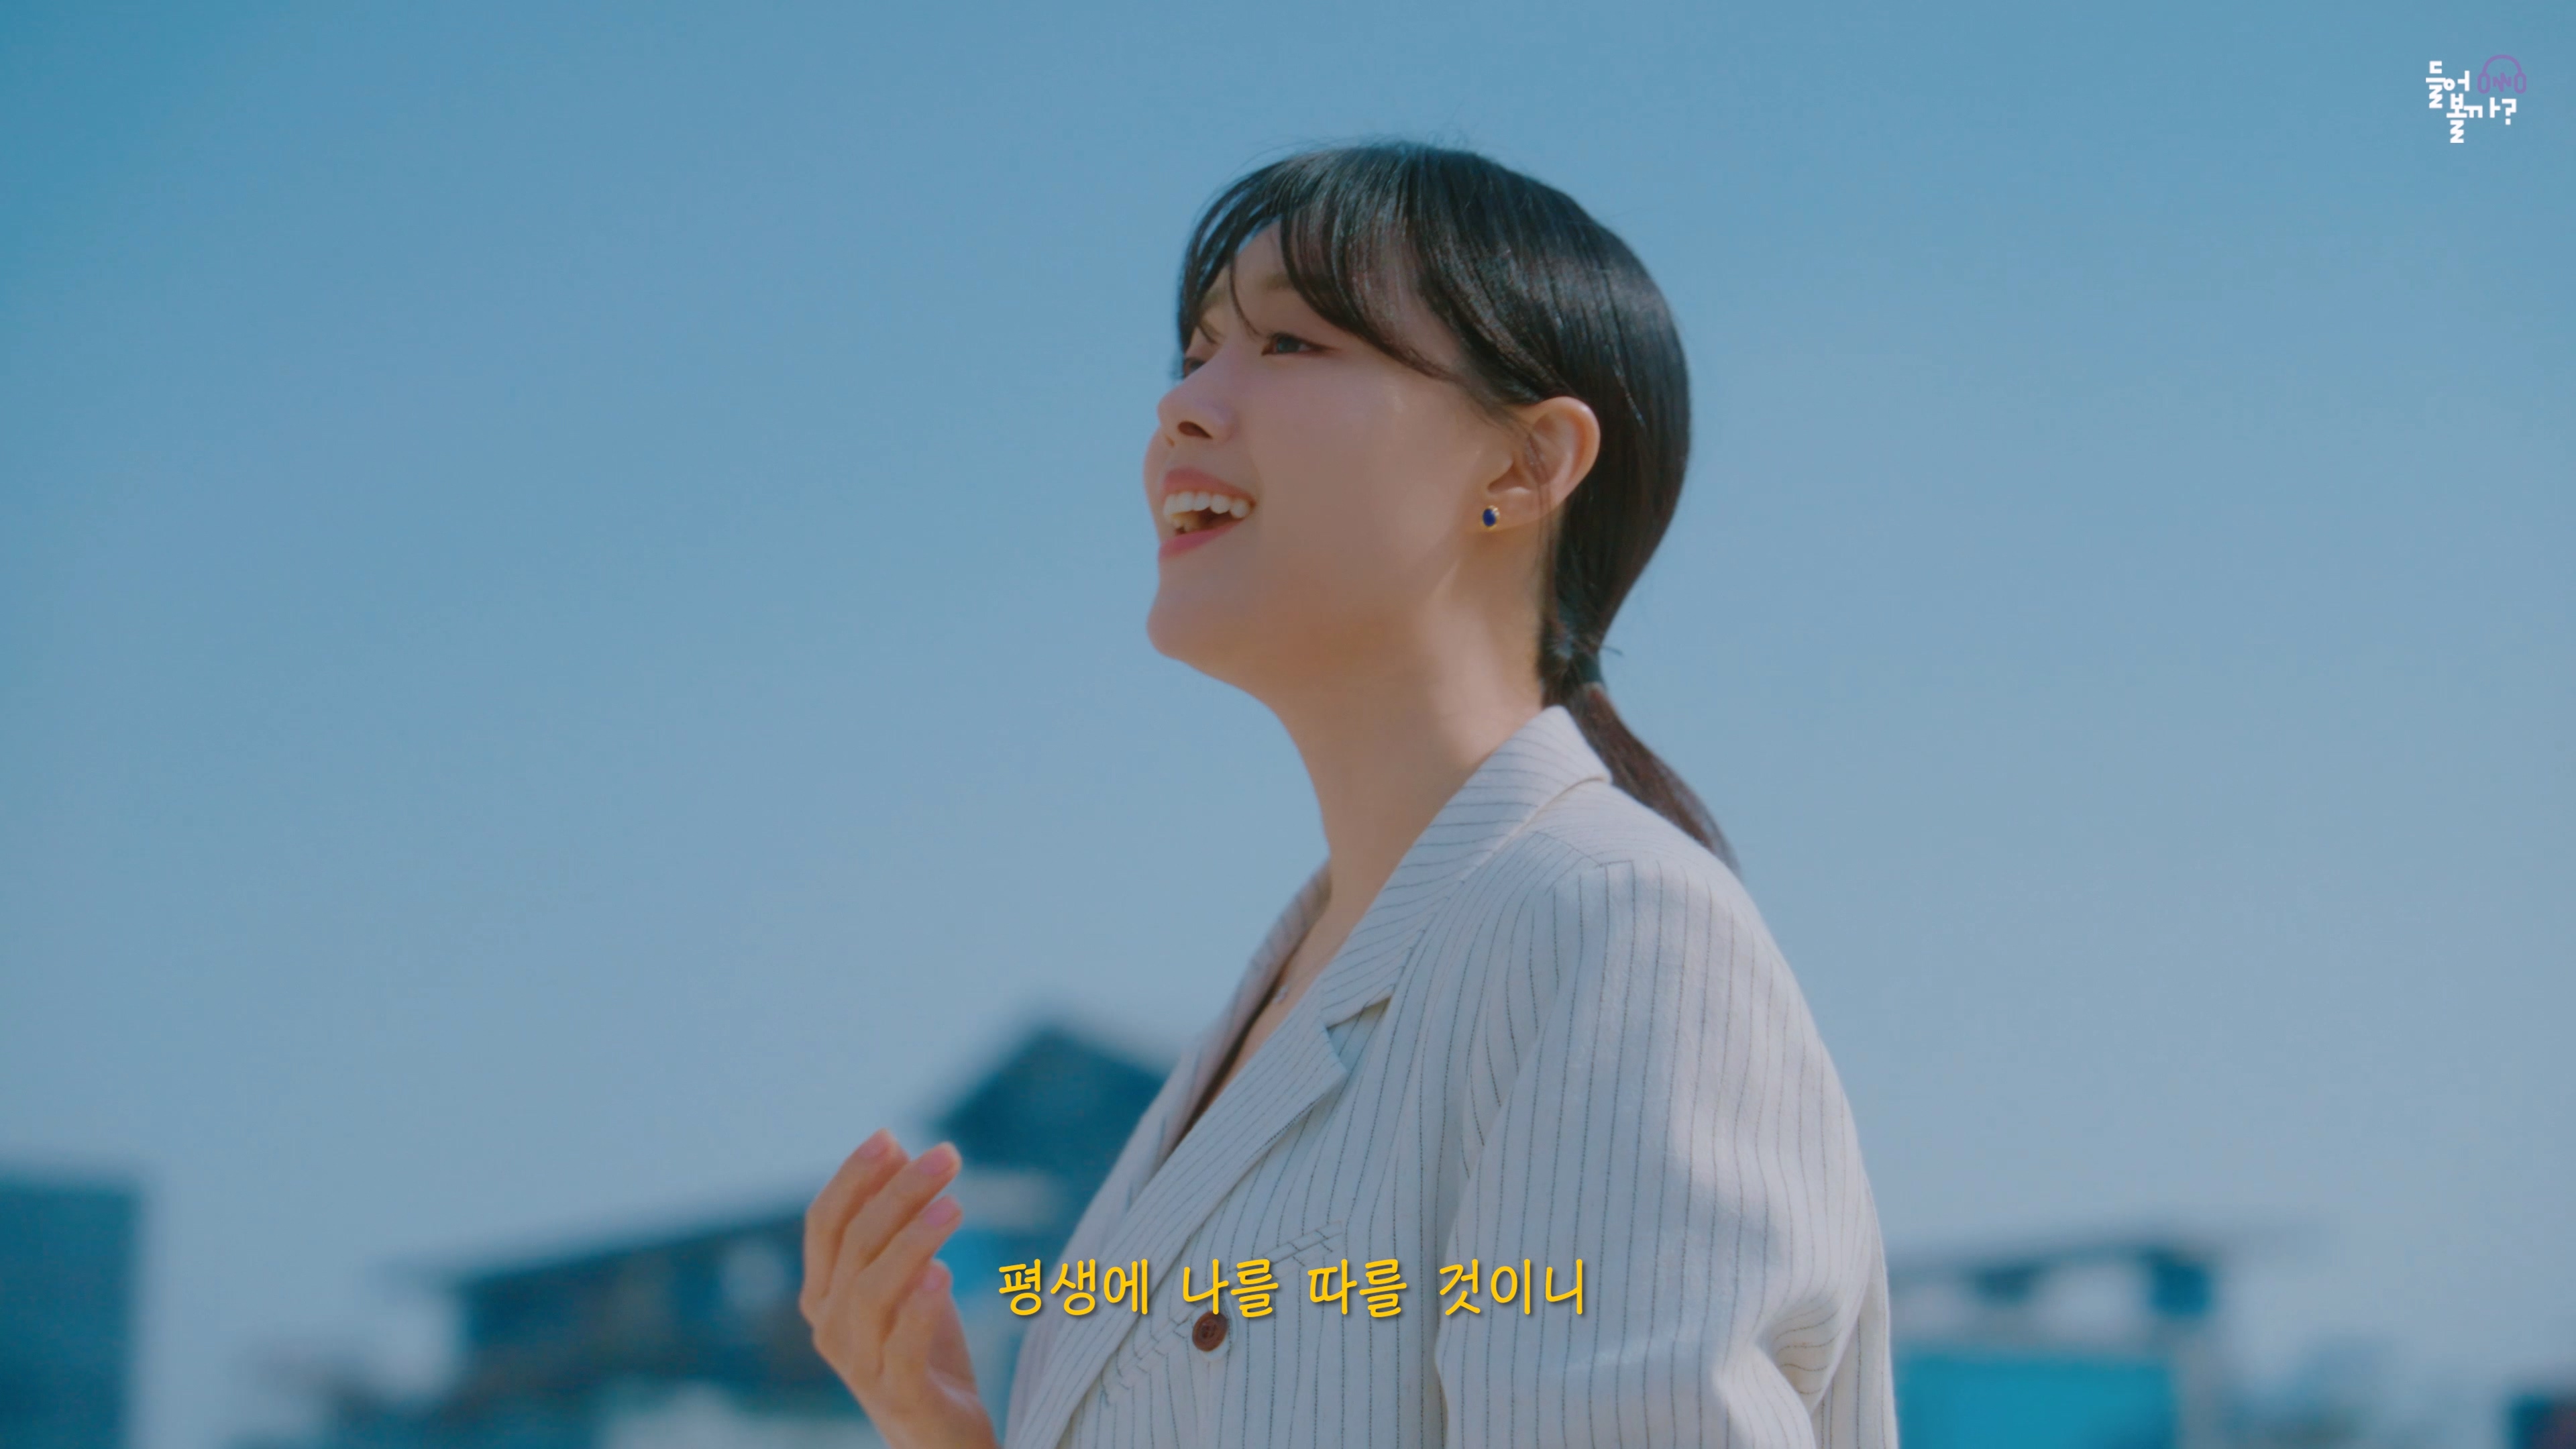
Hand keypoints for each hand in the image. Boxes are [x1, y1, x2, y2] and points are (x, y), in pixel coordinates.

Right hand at [802, 1129, 998, 1448]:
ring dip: (912, 1241)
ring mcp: (859, 1366)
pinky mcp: (899, 1398)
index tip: (891, 1136)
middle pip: (854, 1245)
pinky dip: (919, 1308)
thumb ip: (895, 1220)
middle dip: (899, 1193)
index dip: (854, 1177)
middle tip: (948, 1156)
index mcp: (823, 1294)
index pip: (824, 1223)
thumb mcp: (909, 1275)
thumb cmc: (924, 1349)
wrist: (943, 1435)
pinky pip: (900, 1349)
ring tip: (955, 1204)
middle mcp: (829, 1327)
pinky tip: (945, 1272)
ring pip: (871, 1292)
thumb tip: (893, 1145)